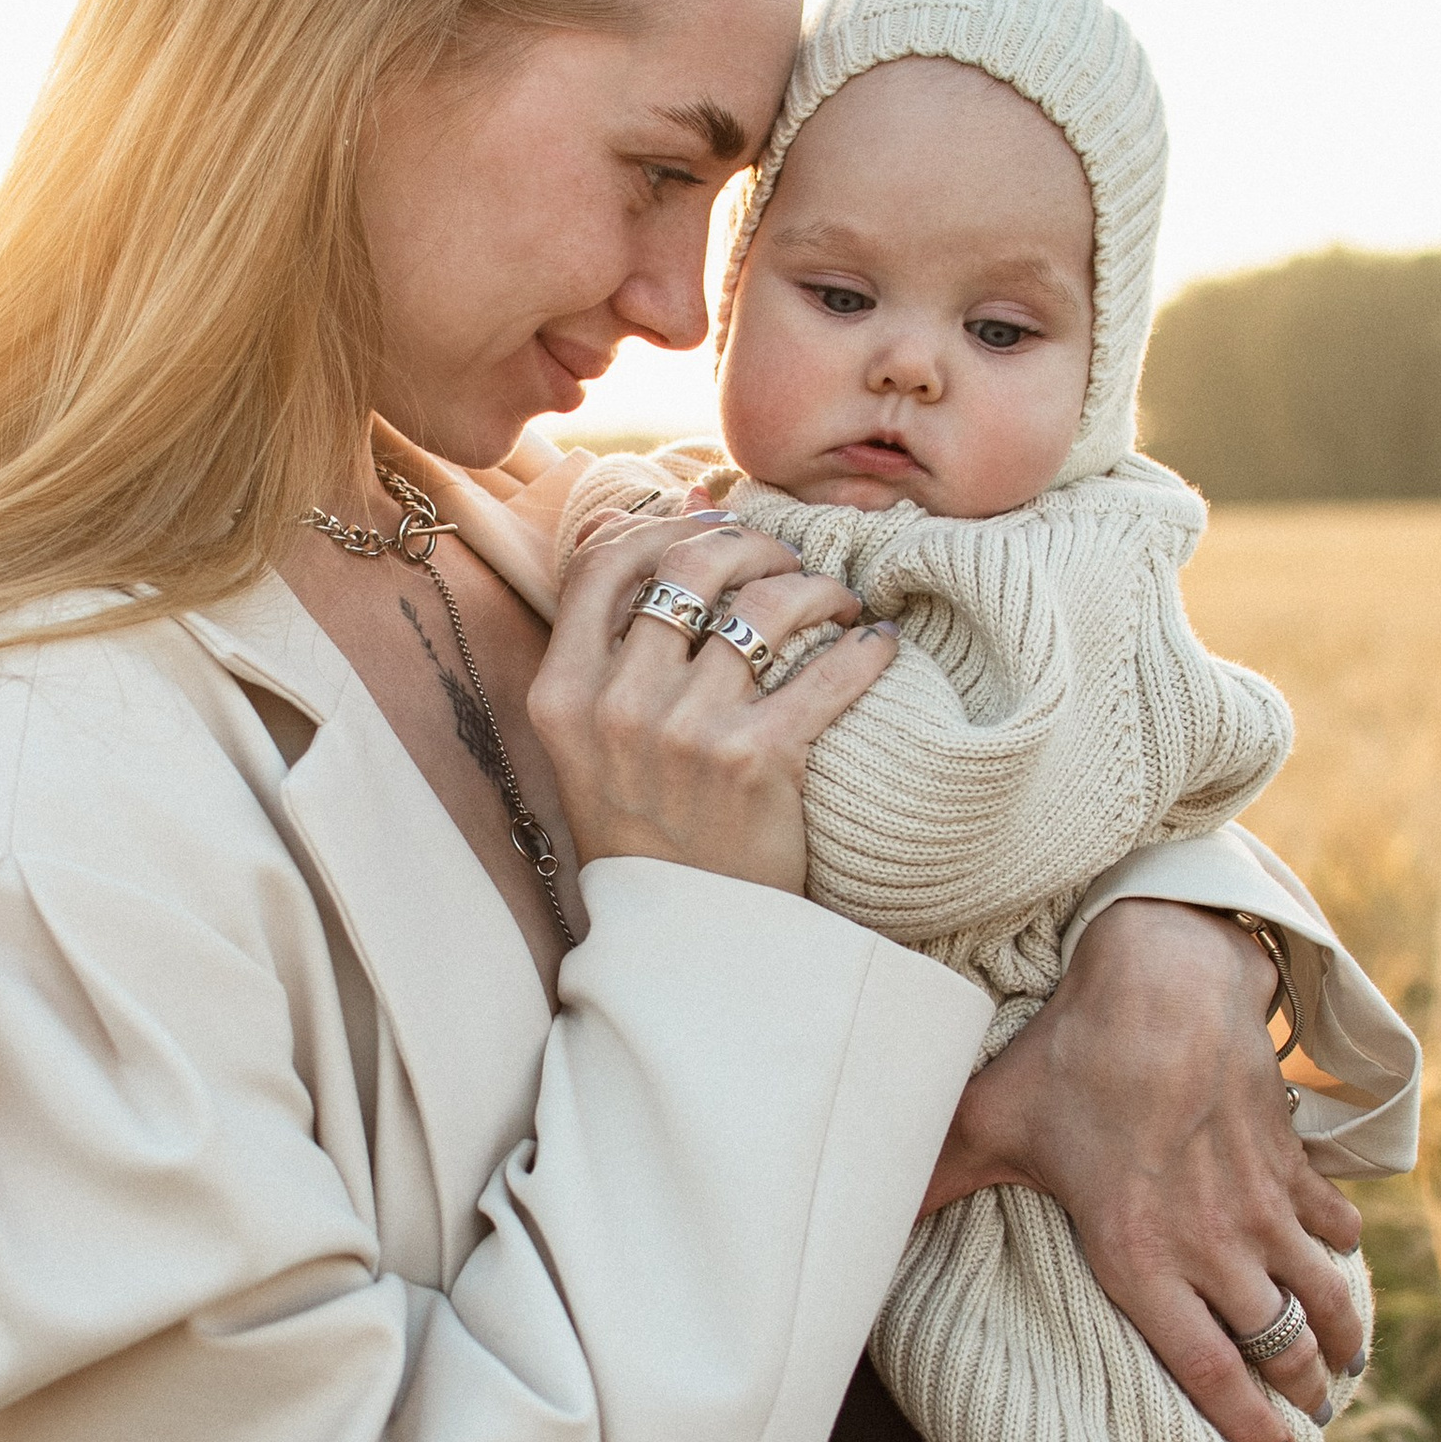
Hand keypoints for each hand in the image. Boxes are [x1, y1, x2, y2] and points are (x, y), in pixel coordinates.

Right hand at [529, 511, 895, 896]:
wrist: (685, 937)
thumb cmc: (645, 824)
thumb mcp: (593, 734)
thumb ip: (619, 633)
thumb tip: (684, 505)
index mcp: (563, 692)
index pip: (606, 561)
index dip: (666, 527)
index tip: (710, 533)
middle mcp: (616, 705)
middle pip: (692, 568)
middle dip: (752, 545)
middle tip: (788, 560)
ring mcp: (684, 733)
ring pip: (765, 606)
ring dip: (817, 589)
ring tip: (838, 602)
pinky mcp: (755, 761)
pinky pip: (826, 672)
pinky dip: (864, 650)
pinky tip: (877, 646)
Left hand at [921, 898, 1366, 1441]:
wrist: (1166, 980)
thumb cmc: (1073, 1056)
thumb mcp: (988, 1123)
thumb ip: (933, 1182)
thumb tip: (852, 1223)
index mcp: (1140, 1255)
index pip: (1209, 1370)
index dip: (1247, 1427)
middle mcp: (1214, 1242)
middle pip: (1280, 1344)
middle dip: (1304, 1391)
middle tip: (1309, 1421)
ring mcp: (1261, 1202)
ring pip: (1322, 1291)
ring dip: (1340, 1334)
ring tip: (1342, 1368)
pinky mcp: (1289, 1158)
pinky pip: (1333, 1220)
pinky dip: (1341, 1247)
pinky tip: (1339, 1261)